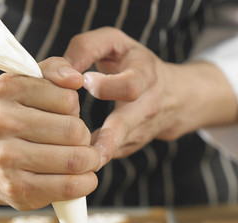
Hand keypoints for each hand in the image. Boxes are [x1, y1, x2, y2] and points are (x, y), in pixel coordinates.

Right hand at [0, 57, 99, 209]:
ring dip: (89, 161)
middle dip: (84, 138)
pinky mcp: (17, 189)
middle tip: (76, 143)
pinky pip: (71, 186)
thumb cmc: (19, 120)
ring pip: (76, 159)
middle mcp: (2, 122)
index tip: (64, 116)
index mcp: (6, 91)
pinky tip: (81, 178)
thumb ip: (54, 72)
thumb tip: (76, 79)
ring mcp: (6, 158)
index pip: (69, 100)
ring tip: (81, 160)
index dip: (75, 111)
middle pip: (75, 131)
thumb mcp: (30, 88)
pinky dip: (86, 183)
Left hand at [64, 27, 237, 168]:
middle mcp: (147, 106)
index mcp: (145, 76)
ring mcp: (142, 130)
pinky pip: (111, 153)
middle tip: (94, 154)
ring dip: (99, 155)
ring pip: (119, 147)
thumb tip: (60, 73)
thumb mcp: (116, 43)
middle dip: (110, 140)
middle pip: (127, 125)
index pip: (130, 85)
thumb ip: (86, 48)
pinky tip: (79, 157)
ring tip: (82, 164)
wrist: (177, 97)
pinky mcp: (133, 145)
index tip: (85, 82)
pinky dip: (94, 155)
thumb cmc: (137, 64)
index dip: (107, 86)